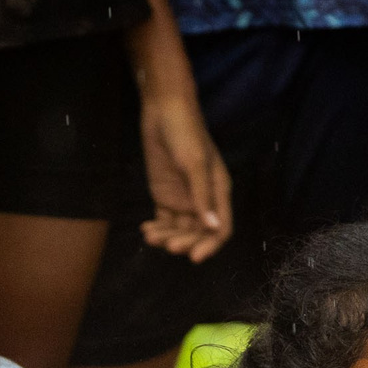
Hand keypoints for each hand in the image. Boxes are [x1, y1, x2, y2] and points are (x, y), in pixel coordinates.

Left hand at [134, 85, 230, 262]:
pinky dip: (156, 230)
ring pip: (179, 230)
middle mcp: (203, 200)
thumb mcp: (194, 163)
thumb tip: (212, 227)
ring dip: (167, 238)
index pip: (220, 228)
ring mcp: (183, 199)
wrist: (163, 110)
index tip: (194, 257)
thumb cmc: (185, 132)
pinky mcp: (165, 196)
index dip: (210, 245)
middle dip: (185, 242)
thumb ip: (202, 196)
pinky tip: (146, 230)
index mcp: (218, 191)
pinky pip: (164, 221)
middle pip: (198, 233)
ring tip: (151, 236)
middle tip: (168, 244)